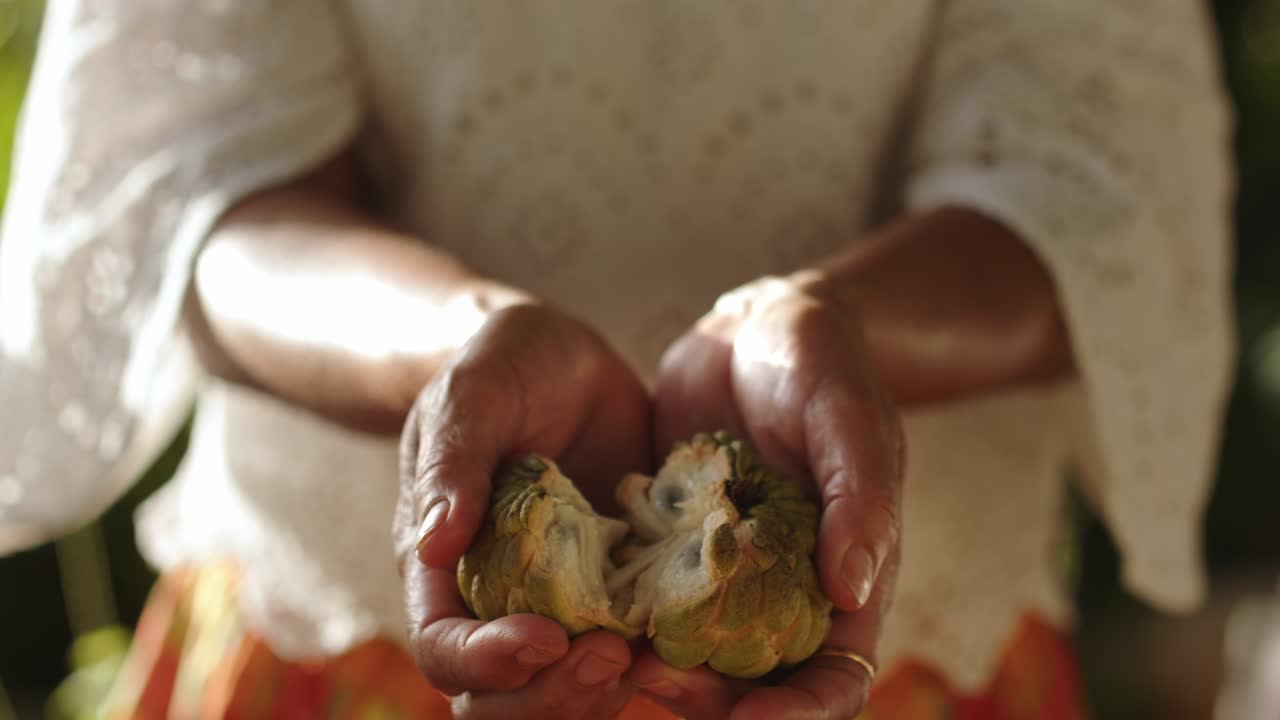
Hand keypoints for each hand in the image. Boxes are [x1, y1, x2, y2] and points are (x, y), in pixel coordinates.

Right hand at [394, 303, 651, 719]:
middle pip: (496, 699)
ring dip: (596, 695)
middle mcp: (495, 597)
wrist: (563, 359)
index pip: (442, 647)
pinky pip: (621, 654)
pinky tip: (678, 634)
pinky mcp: (611, 591)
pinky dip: (648, 663)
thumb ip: (452, 462)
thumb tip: (432, 545)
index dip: (485, 662)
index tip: (545, 638)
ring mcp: (555, 601)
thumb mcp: (473, 392)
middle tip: (610, 655)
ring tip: (643, 653)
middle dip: (548, 697)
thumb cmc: (503, 365)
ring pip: (558, 693)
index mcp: (442, 563)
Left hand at [636, 274, 904, 719]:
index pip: (836, 676)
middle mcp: (784, 591)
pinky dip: (621, 616)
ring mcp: (724, 574)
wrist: (754, 325)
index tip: (751, 719)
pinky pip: (647, 600)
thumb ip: (860, 496)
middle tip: (655, 678)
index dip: (802, 712)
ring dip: (657, 667)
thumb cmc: (820, 361)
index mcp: (847, 578)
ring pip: (694, 654)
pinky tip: (584, 607)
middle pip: (755, 684)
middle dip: (710, 700)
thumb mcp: (847, 415)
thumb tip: (852, 589)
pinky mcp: (672, 548)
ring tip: (610, 650)